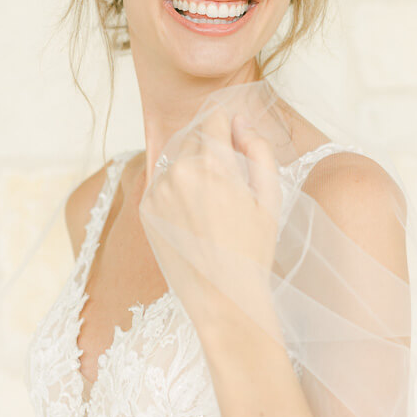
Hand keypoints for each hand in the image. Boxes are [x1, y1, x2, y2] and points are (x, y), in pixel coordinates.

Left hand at [140, 107, 281, 324]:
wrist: (222, 297)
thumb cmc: (253, 250)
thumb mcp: (269, 197)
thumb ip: (258, 150)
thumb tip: (241, 123)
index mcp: (214, 163)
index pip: (214, 119)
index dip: (226, 124)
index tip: (234, 135)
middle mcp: (180, 170)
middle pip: (194, 136)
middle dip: (210, 147)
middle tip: (228, 180)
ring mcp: (159, 190)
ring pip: (176, 158)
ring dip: (192, 166)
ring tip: (212, 203)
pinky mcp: (146, 209)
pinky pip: (162, 182)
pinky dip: (176, 188)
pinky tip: (195, 215)